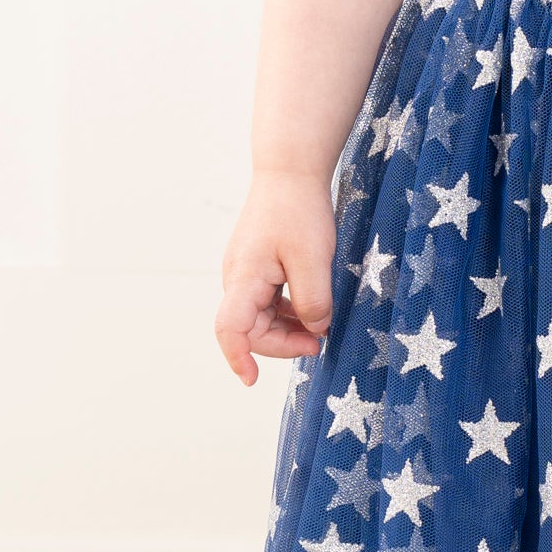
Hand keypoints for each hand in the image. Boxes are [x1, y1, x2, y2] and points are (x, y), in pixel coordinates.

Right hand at [215, 170, 337, 384]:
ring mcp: (246, 271)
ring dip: (288, 328)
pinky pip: (268, 299)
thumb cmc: (299, 210)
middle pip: (251, 328)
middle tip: (321, 343)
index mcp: (244, 278)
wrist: (290, 170)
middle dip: (284, 343)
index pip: (230, 330)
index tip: (252, 381)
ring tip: (320, 328)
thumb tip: (314, 331)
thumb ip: (313, 301)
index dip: (238, 359)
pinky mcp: (258, 264)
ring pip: (261, 315)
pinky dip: (288, 310)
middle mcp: (238, 278)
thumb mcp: (314, 259)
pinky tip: (312, 308)